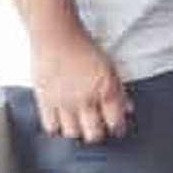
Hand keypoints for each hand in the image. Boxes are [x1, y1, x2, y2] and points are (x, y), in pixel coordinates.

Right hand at [29, 26, 129, 143]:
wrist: (57, 37)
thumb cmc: (84, 48)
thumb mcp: (110, 67)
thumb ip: (119, 91)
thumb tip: (128, 109)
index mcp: (105, 90)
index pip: (116, 122)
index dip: (118, 129)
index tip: (117, 130)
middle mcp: (85, 100)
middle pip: (93, 134)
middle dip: (98, 135)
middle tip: (98, 130)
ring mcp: (64, 103)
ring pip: (72, 134)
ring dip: (78, 132)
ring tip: (79, 126)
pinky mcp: (45, 102)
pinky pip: (51, 126)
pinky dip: (57, 128)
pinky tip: (62, 122)